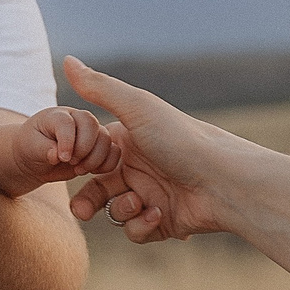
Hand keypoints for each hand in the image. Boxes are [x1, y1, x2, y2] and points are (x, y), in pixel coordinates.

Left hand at [5, 105, 123, 187]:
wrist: (36, 158)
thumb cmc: (31, 147)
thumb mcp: (30, 147)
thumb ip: (43, 149)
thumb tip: (56, 155)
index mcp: (58, 115)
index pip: (67, 122)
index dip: (67, 140)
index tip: (62, 158)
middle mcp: (77, 119)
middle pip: (92, 124)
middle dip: (84, 148)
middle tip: (72, 163)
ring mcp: (91, 132)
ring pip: (105, 138)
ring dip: (95, 158)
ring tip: (78, 169)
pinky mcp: (99, 147)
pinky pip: (114, 151)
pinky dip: (107, 163)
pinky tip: (92, 171)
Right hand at [61, 57, 236, 242]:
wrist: (223, 180)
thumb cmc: (181, 139)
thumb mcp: (138, 108)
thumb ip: (99, 88)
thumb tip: (66, 59)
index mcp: (130, 142)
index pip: (91, 156)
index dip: (79, 165)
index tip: (74, 168)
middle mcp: (139, 168)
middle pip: (98, 189)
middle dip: (87, 201)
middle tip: (81, 210)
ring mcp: (151, 195)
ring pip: (115, 211)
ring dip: (121, 210)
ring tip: (138, 202)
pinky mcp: (162, 221)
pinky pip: (135, 230)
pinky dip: (142, 225)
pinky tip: (158, 214)